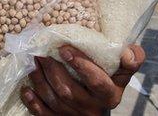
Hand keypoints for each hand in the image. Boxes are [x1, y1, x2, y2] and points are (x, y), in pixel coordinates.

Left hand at [21, 44, 144, 115]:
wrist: (98, 110)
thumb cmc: (109, 83)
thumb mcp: (122, 74)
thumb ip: (131, 60)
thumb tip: (128, 53)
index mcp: (109, 95)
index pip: (96, 81)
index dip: (81, 65)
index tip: (64, 49)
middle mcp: (93, 109)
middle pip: (69, 91)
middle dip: (52, 70)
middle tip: (41, 52)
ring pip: (54, 100)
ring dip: (40, 80)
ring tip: (32, 62)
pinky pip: (45, 115)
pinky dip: (34, 102)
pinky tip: (27, 88)